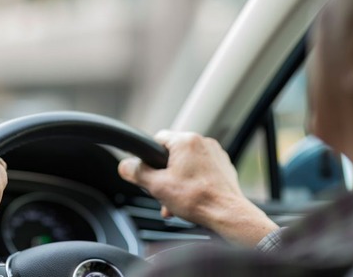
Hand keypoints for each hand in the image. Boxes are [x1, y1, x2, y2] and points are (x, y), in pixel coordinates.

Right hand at [118, 130, 277, 245]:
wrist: (228, 214)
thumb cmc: (197, 199)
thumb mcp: (157, 186)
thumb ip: (137, 172)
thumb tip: (124, 165)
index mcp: (185, 141)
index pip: (157, 139)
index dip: (149, 157)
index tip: (149, 171)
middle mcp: (202, 142)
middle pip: (173, 153)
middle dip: (165, 173)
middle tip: (163, 191)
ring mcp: (215, 153)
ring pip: (188, 163)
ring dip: (179, 179)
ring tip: (177, 200)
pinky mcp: (223, 166)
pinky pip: (202, 169)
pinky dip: (194, 181)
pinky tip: (192, 198)